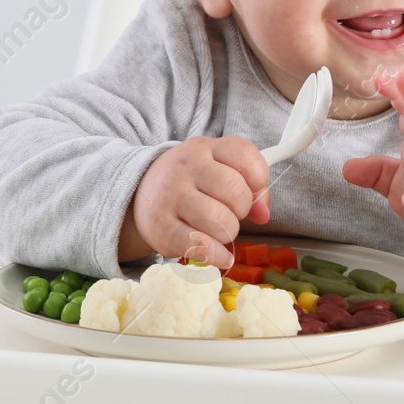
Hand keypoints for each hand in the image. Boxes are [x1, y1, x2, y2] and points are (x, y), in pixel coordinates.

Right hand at [118, 136, 270, 266]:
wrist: (140, 193)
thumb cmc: (189, 182)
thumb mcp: (216, 169)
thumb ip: (249, 186)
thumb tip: (263, 214)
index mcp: (205, 148)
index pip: (244, 154)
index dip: (258, 177)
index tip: (252, 188)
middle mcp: (186, 167)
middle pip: (237, 193)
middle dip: (242, 210)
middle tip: (230, 212)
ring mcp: (171, 196)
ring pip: (221, 223)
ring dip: (228, 233)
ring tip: (218, 230)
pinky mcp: (161, 228)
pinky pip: (202, 247)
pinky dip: (218, 256)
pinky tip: (219, 254)